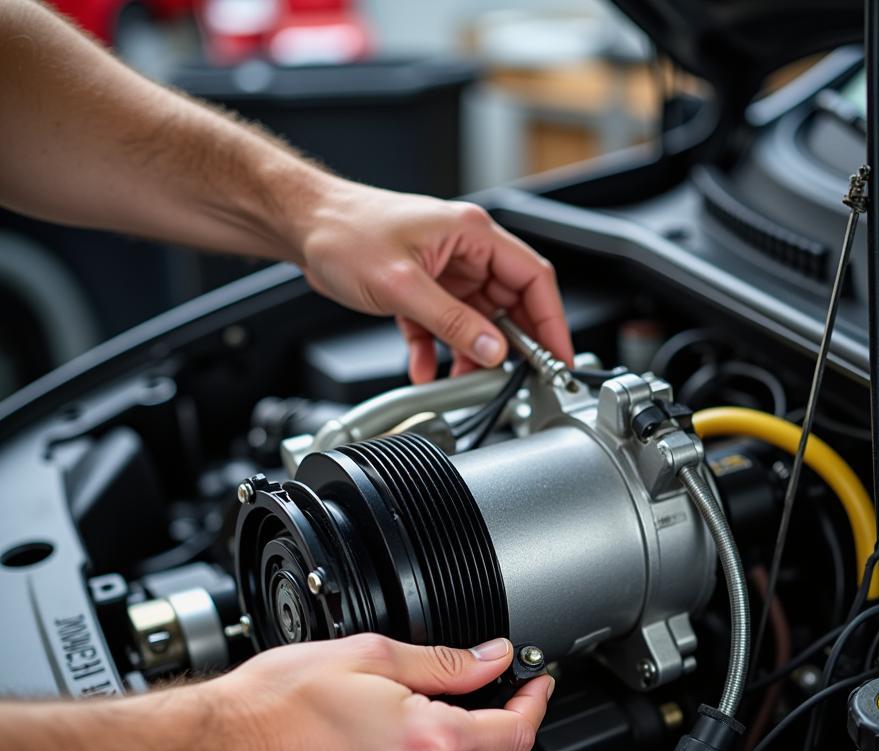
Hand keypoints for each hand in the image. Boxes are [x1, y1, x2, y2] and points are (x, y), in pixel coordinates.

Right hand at [206, 635, 551, 750]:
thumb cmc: (274, 705)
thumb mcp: (368, 656)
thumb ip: (443, 663)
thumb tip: (490, 659)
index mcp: (428, 744)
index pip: (516, 733)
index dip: (534, 704)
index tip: (535, 687)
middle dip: (475, 724)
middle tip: (442, 694)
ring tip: (383, 724)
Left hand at [298, 181, 573, 382]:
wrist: (301, 227)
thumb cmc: (345, 232)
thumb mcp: (403, 284)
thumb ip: (453, 321)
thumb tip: (494, 348)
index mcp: (472, 235)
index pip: (533, 278)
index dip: (551, 321)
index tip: (557, 355)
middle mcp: (464, 251)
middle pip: (508, 304)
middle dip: (509, 344)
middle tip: (510, 375)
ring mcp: (444, 271)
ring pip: (476, 320)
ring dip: (472, 352)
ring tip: (463, 377)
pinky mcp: (422, 290)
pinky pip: (443, 327)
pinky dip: (439, 350)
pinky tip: (427, 368)